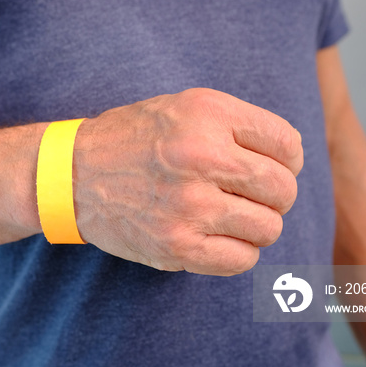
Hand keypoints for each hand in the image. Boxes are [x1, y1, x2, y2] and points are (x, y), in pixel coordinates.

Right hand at [73, 88, 303, 274]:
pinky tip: (217, 236)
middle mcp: (201, 157)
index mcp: (207, 115)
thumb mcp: (184, 106)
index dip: (287, 159)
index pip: (287, 145)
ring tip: (230, 214)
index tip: (270, 166)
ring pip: (268, 228)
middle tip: (250, 194)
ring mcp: (188, 205)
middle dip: (275, 195)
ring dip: (256, 224)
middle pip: (283, 190)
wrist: (74, 173)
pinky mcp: (176, 245)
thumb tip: (291, 161)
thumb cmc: (136, 138)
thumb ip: (239, 125)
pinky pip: (242, 260)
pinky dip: (239, 251)